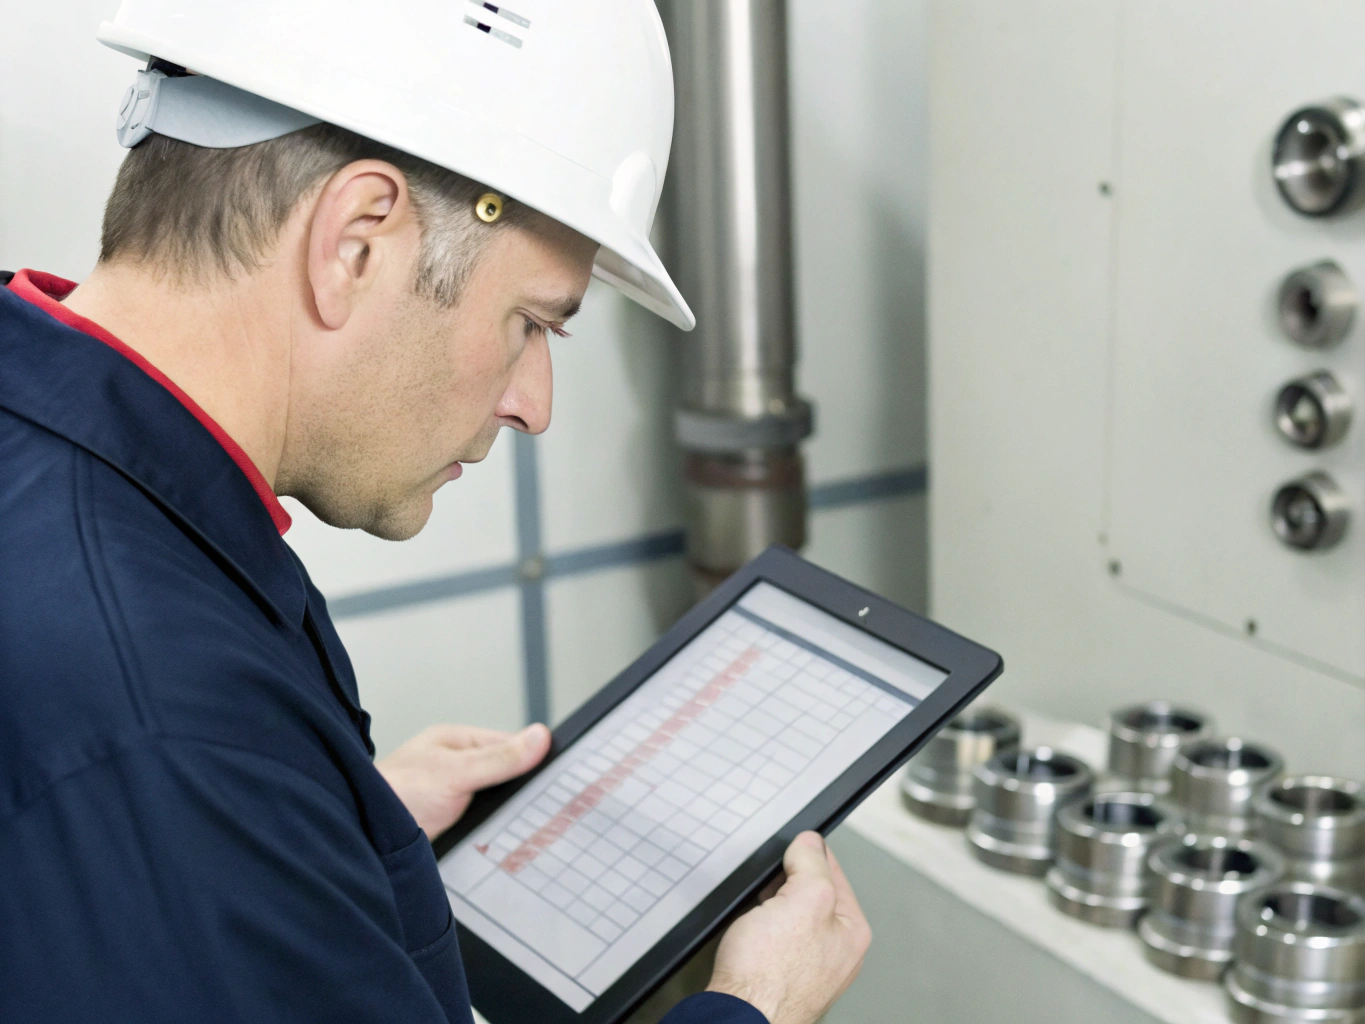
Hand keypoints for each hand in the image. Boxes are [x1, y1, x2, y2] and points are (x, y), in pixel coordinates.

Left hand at [377, 723, 550, 836]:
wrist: (364, 840)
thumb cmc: (395, 794)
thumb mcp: (455, 773)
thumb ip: (499, 759)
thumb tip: (539, 737)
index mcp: (457, 742)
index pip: (509, 744)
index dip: (533, 758)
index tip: (559, 773)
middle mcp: (456, 766)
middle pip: (505, 774)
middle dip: (523, 790)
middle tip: (550, 806)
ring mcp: (454, 795)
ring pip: (496, 801)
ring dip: (508, 814)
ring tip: (532, 826)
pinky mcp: (451, 823)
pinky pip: (484, 823)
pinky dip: (496, 831)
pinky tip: (507, 840)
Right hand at [705, 832, 870, 1023]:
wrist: (740, 1017)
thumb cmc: (771, 975)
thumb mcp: (803, 899)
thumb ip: (812, 863)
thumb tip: (811, 842)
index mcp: (851, 931)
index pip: (834, 872)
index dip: (809, 852)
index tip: (791, 845)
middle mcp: (836, 951)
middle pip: (811, 892)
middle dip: (786, 882)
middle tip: (768, 886)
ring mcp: (809, 965)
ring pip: (790, 915)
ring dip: (771, 905)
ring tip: (757, 914)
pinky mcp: (781, 975)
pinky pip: (773, 937)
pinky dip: (760, 928)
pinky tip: (750, 934)